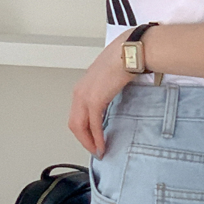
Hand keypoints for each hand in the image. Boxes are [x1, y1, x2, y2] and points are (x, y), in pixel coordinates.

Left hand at [68, 37, 134, 157]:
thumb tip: (111, 99)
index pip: (77, 114)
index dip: (83, 131)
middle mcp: (80, 92)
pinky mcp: (95, 100)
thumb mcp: (109, 78)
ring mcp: (85, 96)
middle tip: (94, 150)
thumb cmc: (123, 60)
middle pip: (75, 124)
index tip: (91, 140)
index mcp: (83, 87)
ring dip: (88, 142)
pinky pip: (93, 125)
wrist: (129, 53)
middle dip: (84, 140)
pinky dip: (97, 137)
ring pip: (80, 127)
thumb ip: (105, 89)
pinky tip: (102, 145)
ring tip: (98, 151)